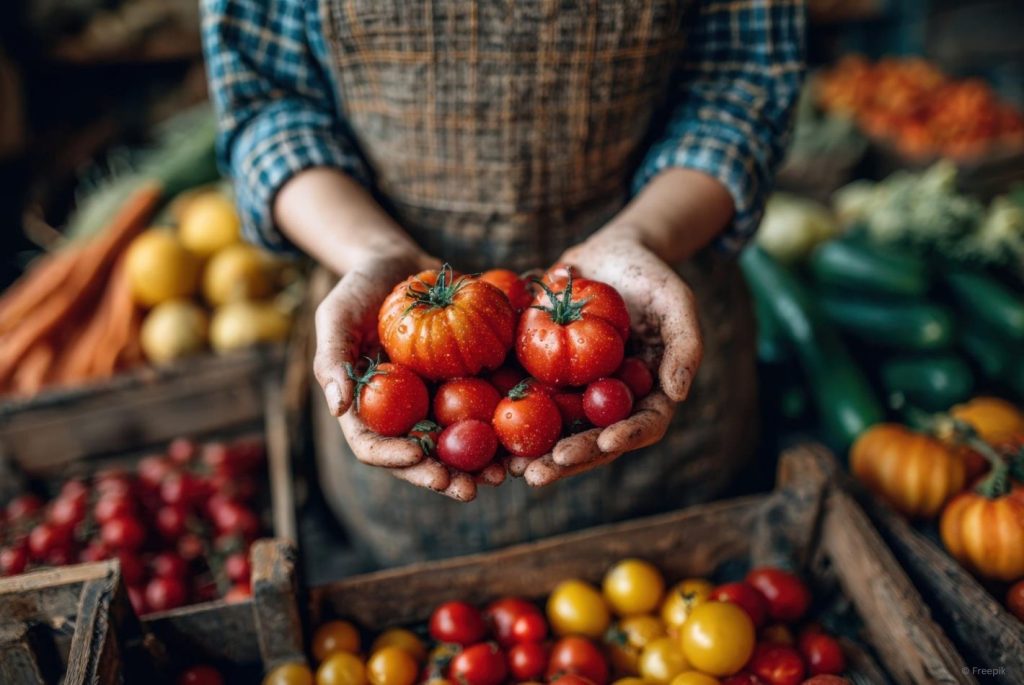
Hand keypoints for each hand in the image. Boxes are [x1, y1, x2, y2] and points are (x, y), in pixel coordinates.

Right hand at [313, 250, 505, 500]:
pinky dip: (507, 425)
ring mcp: (436, 401)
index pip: (377, 448)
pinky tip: (530, 435)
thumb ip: (332, 360)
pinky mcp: (467, 383)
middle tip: (472, 488)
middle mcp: (403, 414)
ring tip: (507, 473)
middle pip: (423, 458)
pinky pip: (488, 408)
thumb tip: (338, 408)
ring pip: (459, 443)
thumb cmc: (358, 288)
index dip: (399, 461)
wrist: (399, 263)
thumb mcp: (335, 317)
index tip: (423, 462)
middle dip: (447, 476)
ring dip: (482, 463)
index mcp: (368, 409)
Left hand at [521, 225, 703, 486]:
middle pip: (594, 441)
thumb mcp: (677, 302)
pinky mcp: (546, 377)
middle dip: (569, 459)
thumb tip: (676, 394)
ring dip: (534, 453)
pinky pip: (527, 400)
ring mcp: (578, 393)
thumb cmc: (651, 275)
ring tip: (509, 468)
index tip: (605, 441)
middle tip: (540, 473)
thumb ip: (686, 346)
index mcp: (648, 394)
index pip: (642, 426)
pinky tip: (486, 430)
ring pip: (558, 431)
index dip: (624, 437)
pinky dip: (509, 417)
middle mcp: (611, 402)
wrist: (608, 252)